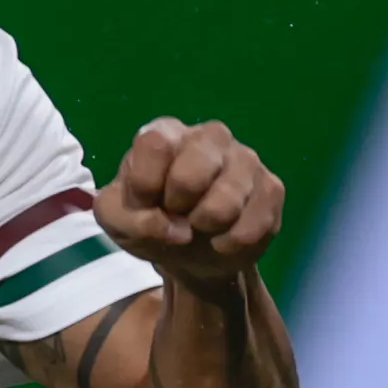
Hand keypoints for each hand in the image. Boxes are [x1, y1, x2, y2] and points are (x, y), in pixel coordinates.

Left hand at [96, 117, 283, 286]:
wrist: (191, 254)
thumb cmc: (151, 222)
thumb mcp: (116, 220)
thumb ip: (121, 216)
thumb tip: (169, 226)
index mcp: (166, 133)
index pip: (155, 143)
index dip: (145, 185)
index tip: (144, 202)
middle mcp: (209, 136)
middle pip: (193, 171)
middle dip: (178, 208)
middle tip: (176, 214)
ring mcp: (245, 159)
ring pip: (226, 201)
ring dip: (206, 228)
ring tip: (201, 226)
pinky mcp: (271, 188)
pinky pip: (255, 223)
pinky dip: (232, 243)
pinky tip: (224, 238)